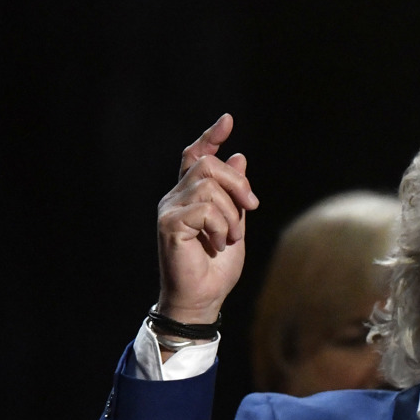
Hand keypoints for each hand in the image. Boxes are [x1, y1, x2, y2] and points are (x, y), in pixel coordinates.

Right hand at [155, 114, 258, 323]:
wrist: (204, 299)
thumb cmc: (217, 268)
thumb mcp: (235, 225)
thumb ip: (235, 195)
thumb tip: (239, 157)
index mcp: (189, 196)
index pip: (195, 156)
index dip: (211, 137)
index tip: (228, 120)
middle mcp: (174, 198)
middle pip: (207, 165)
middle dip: (238, 183)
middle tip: (251, 207)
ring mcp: (169, 210)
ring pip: (208, 186)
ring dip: (231, 213)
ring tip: (230, 237)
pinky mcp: (169, 224)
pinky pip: (204, 208)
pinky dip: (221, 225)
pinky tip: (219, 243)